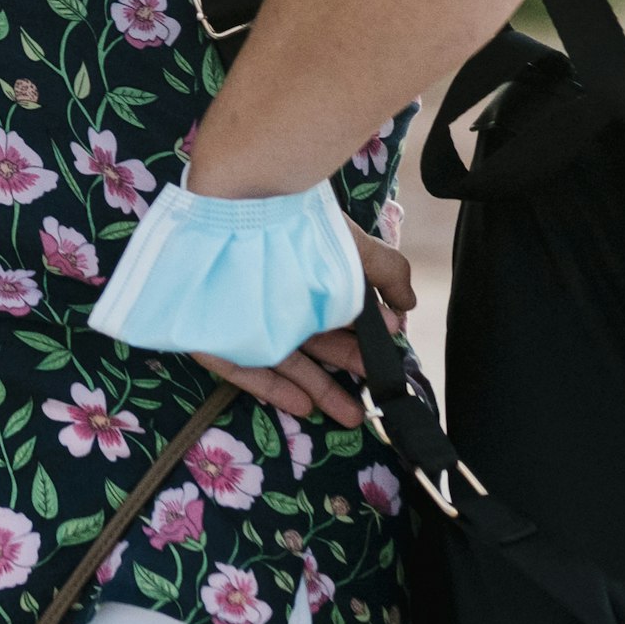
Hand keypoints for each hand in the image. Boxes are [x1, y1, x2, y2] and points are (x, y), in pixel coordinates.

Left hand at [191, 208, 412, 428]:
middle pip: (317, 341)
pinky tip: (305, 405)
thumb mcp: (356, 249)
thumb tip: (407, 305)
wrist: (242, 208)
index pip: (340, 316)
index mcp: (310, 278)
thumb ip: (389, 273)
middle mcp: (280, 299)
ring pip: (286, 361)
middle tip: (377, 392)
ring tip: (353, 415)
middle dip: (349, 368)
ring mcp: (247, 318)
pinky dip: (275, 388)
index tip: (388, 358)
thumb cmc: (301, 225)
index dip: (366, 339)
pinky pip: (246, 369)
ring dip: (320, 389)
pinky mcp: (216, 335)